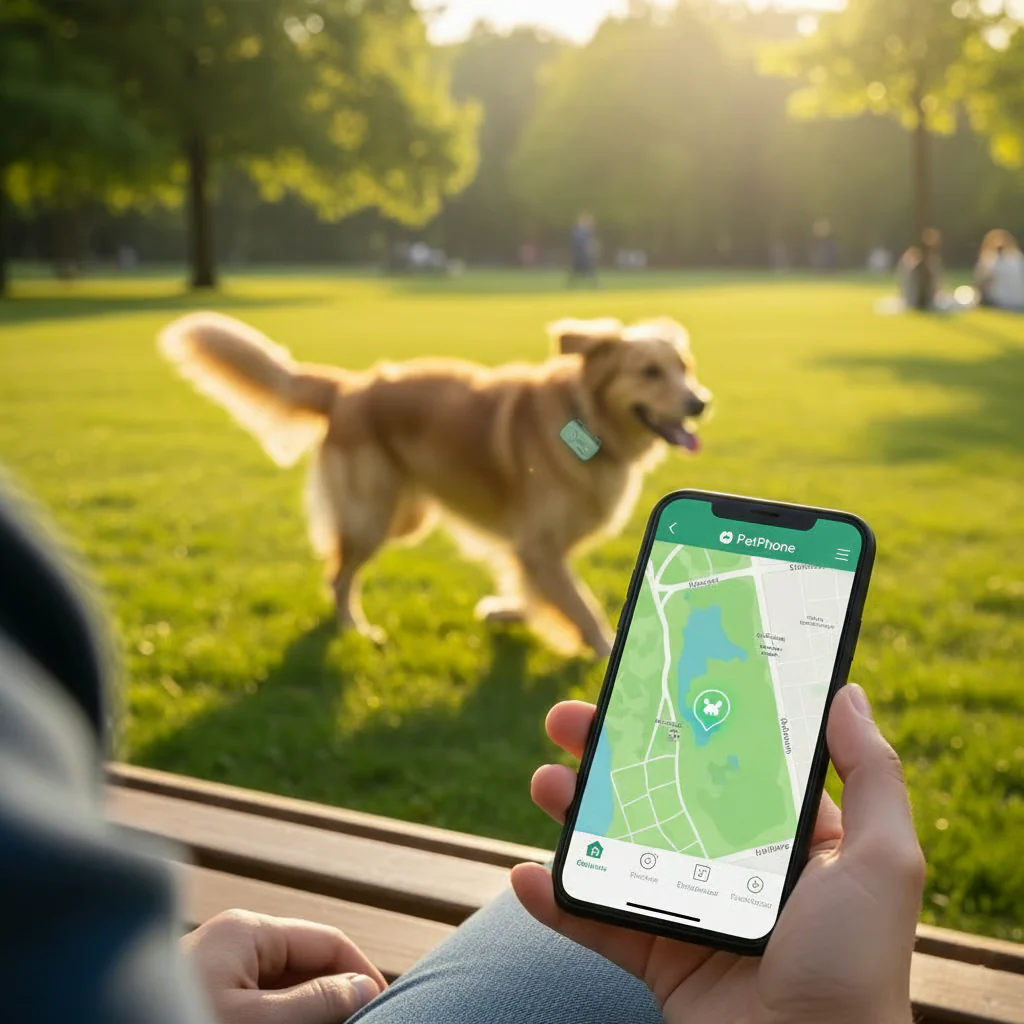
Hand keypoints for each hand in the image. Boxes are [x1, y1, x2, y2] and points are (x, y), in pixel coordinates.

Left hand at [182, 909, 384, 1023]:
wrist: (98, 1022)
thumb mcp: (257, 1023)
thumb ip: (316, 1002)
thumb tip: (367, 986)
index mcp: (247, 930)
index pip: (328, 941)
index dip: (362, 974)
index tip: (387, 1009)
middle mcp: (234, 941)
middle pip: (307, 963)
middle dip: (334, 997)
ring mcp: (217, 970)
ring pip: (285, 987)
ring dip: (310, 1012)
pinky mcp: (207, 996)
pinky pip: (260, 1002)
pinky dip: (283, 1019)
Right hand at [512, 684, 925, 1023]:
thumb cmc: (856, 969)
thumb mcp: (882, 862)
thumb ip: (871, 776)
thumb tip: (846, 693)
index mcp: (784, 838)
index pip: (724, 760)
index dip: (682, 719)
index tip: (645, 681)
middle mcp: (734, 867)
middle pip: (657, 791)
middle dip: (607, 752)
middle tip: (567, 721)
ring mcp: (690, 911)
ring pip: (617, 845)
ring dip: (571, 811)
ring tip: (544, 783)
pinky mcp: (658, 960)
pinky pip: (595, 923)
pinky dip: (556, 902)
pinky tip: (526, 875)